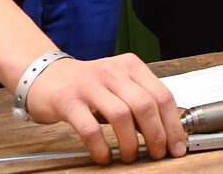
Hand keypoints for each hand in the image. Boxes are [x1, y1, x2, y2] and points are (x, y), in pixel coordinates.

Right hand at [24, 54, 186, 164]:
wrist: (45, 75)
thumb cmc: (86, 84)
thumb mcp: (118, 85)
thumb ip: (139, 102)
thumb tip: (164, 132)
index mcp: (131, 66)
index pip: (162, 95)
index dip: (173, 124)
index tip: (177, 145)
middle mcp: (112, 72)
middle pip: (145, 105)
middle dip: (156, 135)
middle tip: (157, 153)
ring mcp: (90, 85)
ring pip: (121, 115)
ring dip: (130, 142)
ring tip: (130, 156)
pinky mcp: (69, 101)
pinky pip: (89, 128)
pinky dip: (101, 147)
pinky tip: (104, 156)